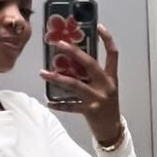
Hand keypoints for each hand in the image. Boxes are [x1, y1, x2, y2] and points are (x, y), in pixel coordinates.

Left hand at [40, 24, 121, 141]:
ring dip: (57, 78)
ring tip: (42, 73)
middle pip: (90, 64)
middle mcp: (106, 85)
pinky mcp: (90, 110)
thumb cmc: (106, 107)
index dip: (107, 39)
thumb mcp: (105, 88)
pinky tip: (48, 102)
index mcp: (112, 77)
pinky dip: (58, 104)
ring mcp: (98, 98)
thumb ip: (92, 76)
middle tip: (59, 44)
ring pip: (75, 84)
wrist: (112, 130)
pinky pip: (70, 106)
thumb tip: (71, 62)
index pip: (113, 54)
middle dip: (74, 53)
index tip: (98, 26)